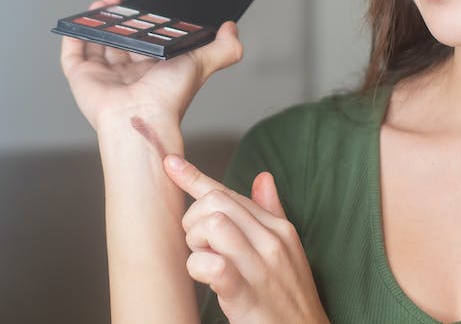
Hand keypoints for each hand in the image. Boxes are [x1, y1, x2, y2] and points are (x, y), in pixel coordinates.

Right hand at [58, 0, 243, 132]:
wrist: (139, 117)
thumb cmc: (169, 96)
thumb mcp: (202, 63)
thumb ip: (224, 48)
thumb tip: (232, 27)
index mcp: (153, 69)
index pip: (146, 38)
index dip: (143, 18)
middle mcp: (128, 73)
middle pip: (120, 37)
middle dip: (119, 14)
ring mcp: (103, 76)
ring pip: (97, 42)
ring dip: (97, 20)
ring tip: (103, 1)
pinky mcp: (81, 78)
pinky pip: (72, 54)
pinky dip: (72, 36)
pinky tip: (78, 21)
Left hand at [164, 155, 329, 323]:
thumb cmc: (290, 296)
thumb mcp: (287, 251)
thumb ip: (271, 213)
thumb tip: (263, 177)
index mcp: (278, 228)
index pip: (229, 193)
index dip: (194, 177)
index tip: (170, 164)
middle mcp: (271, 241)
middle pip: (216, 203)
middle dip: (192, 220)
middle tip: (197, 246)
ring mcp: (260, 268)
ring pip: (212, 226)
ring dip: (195, 243)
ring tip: (203, 261)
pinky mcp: (247, 296)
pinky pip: (213, 265)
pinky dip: (198, 267)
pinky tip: (204, 276)